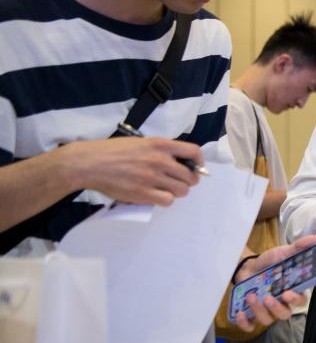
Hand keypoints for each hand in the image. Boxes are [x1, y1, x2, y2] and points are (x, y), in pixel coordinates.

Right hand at [67, 136, 203, 205]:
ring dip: (177, 192)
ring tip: (166, 189)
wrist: (89, 163)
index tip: (196, 168)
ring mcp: (151, 177)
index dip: (199, 162)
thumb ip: (161, 150)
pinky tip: (157, 196)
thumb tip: (180, 162)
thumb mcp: (140, 142)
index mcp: (160, 144)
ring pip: (182, 190)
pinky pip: (167, 201)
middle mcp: (159, 160)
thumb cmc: (113, 151)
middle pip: (190, 176)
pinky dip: (165, 200)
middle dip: (188, 181)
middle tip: (178, 182)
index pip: (194, 152)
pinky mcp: (143, 192)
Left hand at [232, 235, 315, 330]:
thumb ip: (298, 248)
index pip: (300, 301)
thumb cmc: (270, 263)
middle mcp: (281, 304)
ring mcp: (265, 310)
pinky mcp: (250, 314)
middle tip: (267, 297)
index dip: (295, 301)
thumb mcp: (283, 253)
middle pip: (284, 315)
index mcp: (292, 291)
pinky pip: (250, 326)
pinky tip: (241, 313)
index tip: (287, 293)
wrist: (248, 266)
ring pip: (267, 320)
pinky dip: (245, 323)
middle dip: (276, 308)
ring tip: (250, 295)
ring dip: (258, 310)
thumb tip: (314, 238)